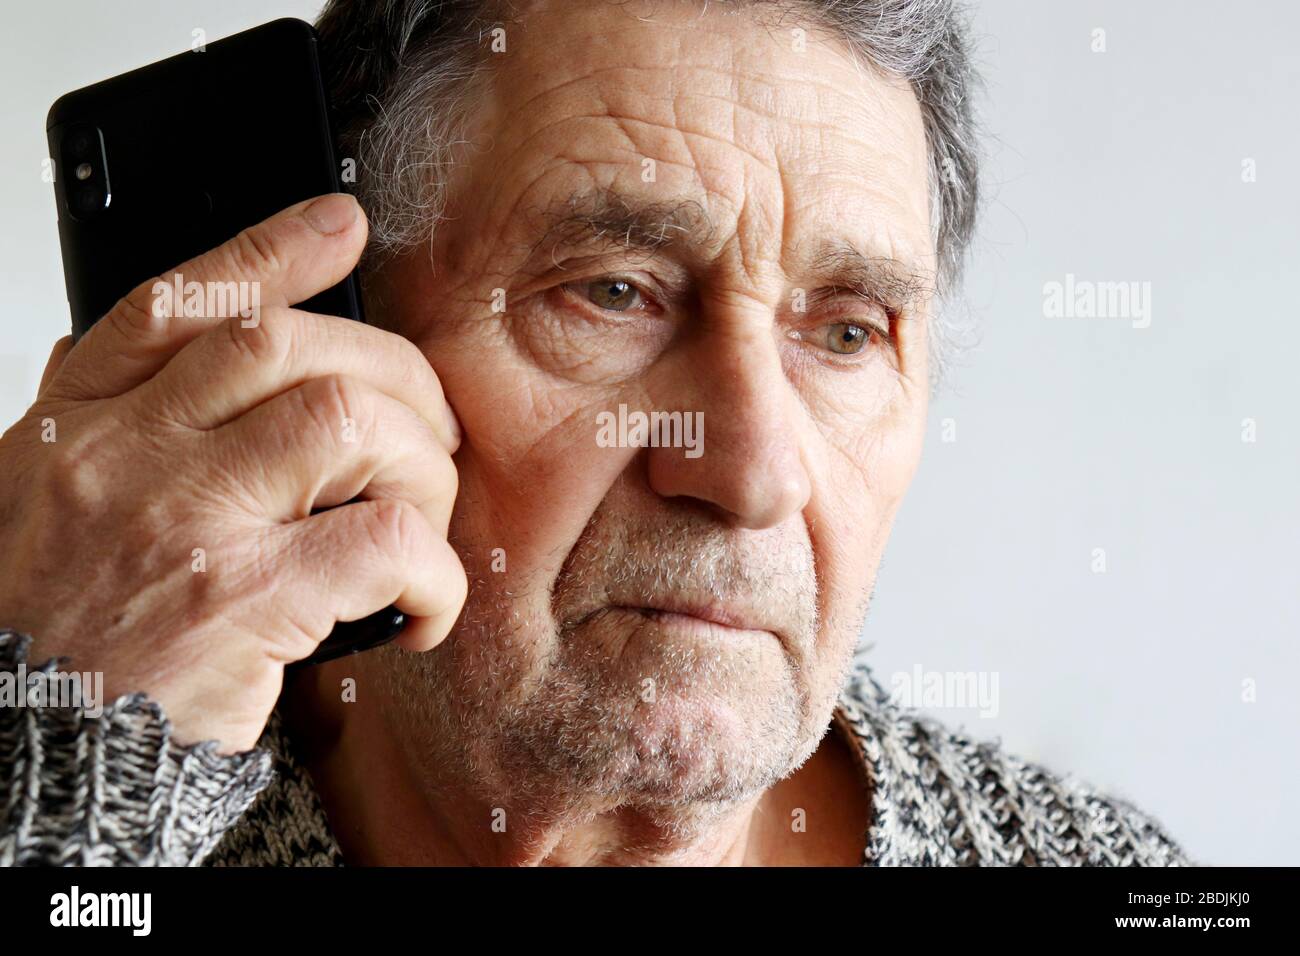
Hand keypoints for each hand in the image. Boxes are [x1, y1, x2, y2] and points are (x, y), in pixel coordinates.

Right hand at [0, 194, 465, 751]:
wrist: (34, 752)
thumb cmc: (53, 632)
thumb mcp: (41, 503)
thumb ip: (102, 422)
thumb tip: (162, 353)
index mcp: (80, 427)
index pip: (174, 305)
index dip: (267, 252)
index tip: (341, 224)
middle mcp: (130, 457)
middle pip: (290, 346)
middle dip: (395, 375)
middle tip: (429, 431)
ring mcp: (188, 523)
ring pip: (352, 420)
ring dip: (423, 463)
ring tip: (424, 519)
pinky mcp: (246, 603)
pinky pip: (386, 540)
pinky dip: (434, 571)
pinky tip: (424, 606)